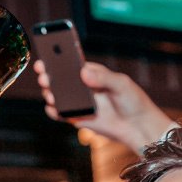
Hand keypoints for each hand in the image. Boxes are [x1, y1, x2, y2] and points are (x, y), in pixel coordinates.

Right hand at [35, 60, 174, 152]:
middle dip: (49, 76)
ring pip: (56, 95)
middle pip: (59, 78)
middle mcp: (81, 85)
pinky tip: (53, 109)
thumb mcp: (121, 85)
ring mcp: (77, 101)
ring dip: (50, 94)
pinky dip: (53, 112)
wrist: (136, 126)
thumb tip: (84, 73)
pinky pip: (59, 114)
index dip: (57, 57)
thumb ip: (103, 78)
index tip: (48, 55)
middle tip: (45, 76)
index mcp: (91, 72)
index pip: (71, 62)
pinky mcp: (75, 117)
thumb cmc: (132, 100)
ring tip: (51, 95)